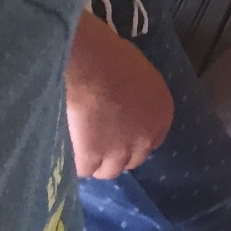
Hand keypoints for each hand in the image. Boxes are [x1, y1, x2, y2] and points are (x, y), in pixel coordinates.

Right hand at [66, 17, 173, 180]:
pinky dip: (75, 162)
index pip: (151, 141)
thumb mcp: (140, 77)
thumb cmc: (113, 59)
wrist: (90, 66)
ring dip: (96, 163)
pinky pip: (84, 169)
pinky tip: (68, 148)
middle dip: (116, 154)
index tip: (119, 134)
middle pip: (132, 160)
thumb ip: (140, 99)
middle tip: (98, 142)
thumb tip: (127, 104)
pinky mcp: (93, 158)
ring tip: (79, 147)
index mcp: (161, 115)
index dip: (133, 139)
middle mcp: (146, 138)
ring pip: (108, 171)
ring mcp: (120, 151)